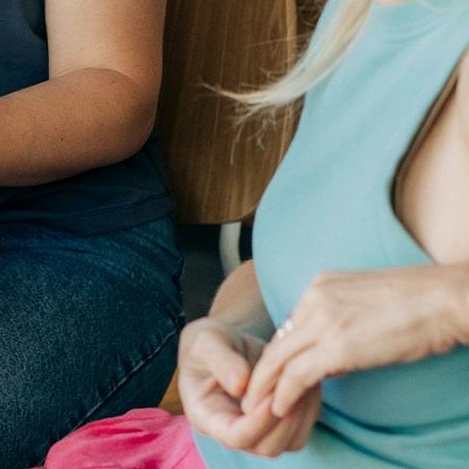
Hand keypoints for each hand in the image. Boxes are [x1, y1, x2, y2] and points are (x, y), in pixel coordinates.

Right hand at [180, 317, 320, 456]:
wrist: (225, 342)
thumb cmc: (207, 342)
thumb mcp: (205, 342)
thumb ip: (219, 360)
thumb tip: (239, 384)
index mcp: (206, 415)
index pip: (235, 436)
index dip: (257, 422)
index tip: (270, 396)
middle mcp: (232, 430)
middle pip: (266, 446)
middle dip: (283, 420)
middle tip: (290, 386)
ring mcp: (257, 429)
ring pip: (289, 442)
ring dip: (300, 415)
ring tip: (299, 381)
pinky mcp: (278, 422)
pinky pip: (302, 429)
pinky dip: (309, 409)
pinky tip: (304, 382)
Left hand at [243, 266, 468, 418]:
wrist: (444, 298)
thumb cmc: (421, 303)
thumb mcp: (368, 301)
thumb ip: (343, 320)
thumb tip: (333, 358)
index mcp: (321, 284)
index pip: (291, 325)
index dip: (281, 354)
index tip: (274, 374)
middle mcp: (315, 298)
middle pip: (277, 342)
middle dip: (261, 372)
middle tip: (249, 394)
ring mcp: (323, 321)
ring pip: (279, 359)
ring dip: (264, 387)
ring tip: (256, 407)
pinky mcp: (337, 346)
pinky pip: (297, 374)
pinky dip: (284, 393)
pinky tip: (278, 408)